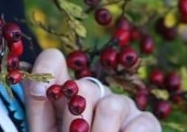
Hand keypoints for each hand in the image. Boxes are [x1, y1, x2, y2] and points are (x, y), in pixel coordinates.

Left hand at [23, 49, 159, 131]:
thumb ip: (39, 107)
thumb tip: (39, 85)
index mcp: (64, 94)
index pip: (53, 60)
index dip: (46, 71)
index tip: (41, 92)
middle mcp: (93, 93)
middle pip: (84, 87)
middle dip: (77, 122)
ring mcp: (122, 105)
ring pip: (110, 107)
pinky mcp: (147, 121)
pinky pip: (139, 125)